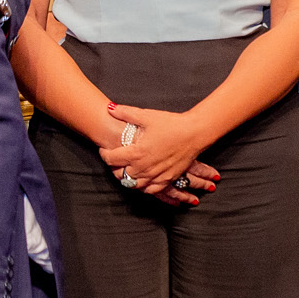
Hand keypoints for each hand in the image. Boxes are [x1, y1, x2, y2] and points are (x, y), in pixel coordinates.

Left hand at [101, 104, 220, 205]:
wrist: (194, 133)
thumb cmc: (171, 124)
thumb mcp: (146, 116)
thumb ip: (125, 113)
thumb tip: (109, 108)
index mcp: (136, 153)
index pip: (110, 159)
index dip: (104, 154)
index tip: (105, 148)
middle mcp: (144, 167)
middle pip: (120, 175)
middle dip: (114, 167)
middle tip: (115, 158)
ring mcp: (155, 175)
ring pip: (134, 185)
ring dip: (127, 178)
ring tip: (127, 168)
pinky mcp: (167, 179)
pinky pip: (150, 190)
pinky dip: (143, 186)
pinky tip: (142, 178)